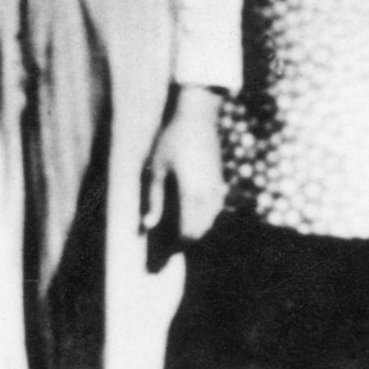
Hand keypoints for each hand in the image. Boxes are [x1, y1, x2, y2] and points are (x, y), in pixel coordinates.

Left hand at [143, 85, 225, 242]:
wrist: (198, 115)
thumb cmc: (172, 139)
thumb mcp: (156, 168)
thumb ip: (153, 199)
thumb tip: (148, 226)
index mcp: (192, 195)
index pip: (188, 233)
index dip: (177, 247)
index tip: (163, 253)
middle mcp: (209, 196)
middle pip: (201, 231)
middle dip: (186, 242)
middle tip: (168, 248)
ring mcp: (217, 188)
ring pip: (210, 221)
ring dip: (196, 230)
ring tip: (178, 233)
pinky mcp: (220, 180)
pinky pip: (215, 209)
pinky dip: (204, 218)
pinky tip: (192, 214)